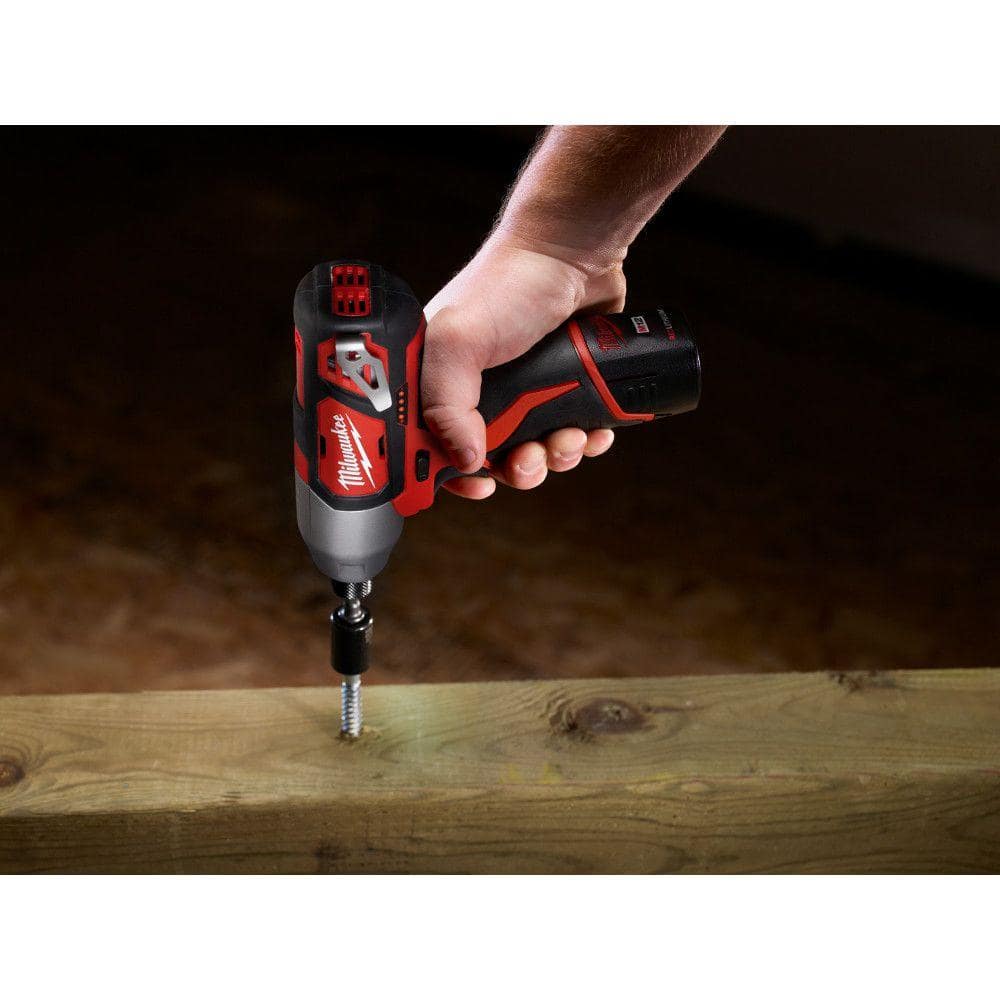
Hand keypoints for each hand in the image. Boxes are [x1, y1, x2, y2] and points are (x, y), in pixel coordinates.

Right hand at [421, 232, 624, 499]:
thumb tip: (464, 459)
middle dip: (517, 468)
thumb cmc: (507, 284)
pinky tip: (592, 429)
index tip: (478, 485)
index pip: (431, 447)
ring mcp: (525, 392)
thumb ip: (447, 403)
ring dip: (556, 457)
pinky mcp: (565, 390)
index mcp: (438, 382)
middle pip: (491, 460)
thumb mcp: (459, 340)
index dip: (450, 474)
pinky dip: (585, 442)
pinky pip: (574, 436)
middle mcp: (479, 392)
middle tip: (531, 458)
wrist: (575, 254)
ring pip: (537, 452)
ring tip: (569, 437)